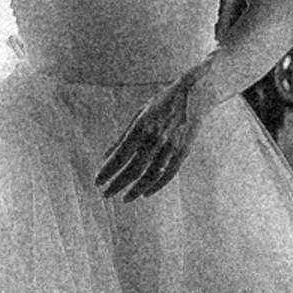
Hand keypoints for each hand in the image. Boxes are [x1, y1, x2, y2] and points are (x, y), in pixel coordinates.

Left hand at [95, 68, 207, 200]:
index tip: (97, 181)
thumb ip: (123, 136)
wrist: (196, 94)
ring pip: (150, 175)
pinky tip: (145, 194)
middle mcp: (155, 138)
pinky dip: (156, 186)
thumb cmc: (163, 102)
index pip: (120, 155)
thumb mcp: (139, 114)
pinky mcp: (184, 151)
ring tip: (124, 198)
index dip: (108, 170)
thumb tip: (106, 156)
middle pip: (133, 168)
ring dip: (135, 189)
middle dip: (117, 183)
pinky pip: (169, 174)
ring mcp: (171, 146)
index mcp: (141, 126)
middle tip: (105, 194)